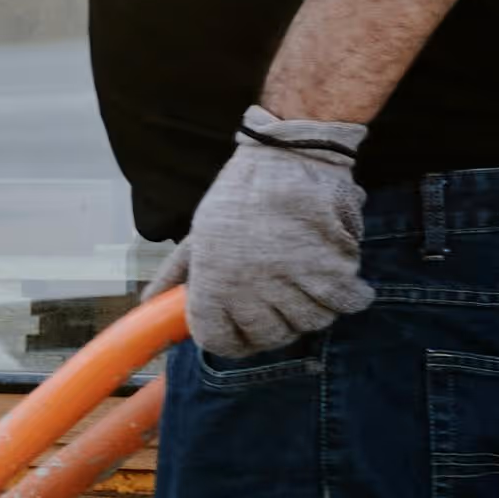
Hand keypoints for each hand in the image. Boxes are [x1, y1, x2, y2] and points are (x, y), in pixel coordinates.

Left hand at [180, 124, 368, 361]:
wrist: (286, 155)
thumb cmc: (238, 194)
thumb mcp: (197, 234)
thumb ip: (177, 274)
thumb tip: (149, 302)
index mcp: (212, 285)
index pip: (221, 342)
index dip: (235, 341)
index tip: (247, 332)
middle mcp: (250, 291)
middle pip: (271, 337)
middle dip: (278, 327)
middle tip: (285, 305)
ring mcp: (292, 281)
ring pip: (311, 323)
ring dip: (314, 310)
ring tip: (312, 287)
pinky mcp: (331, 267)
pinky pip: (345, 302)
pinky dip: (349, 296)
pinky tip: (341, 279)